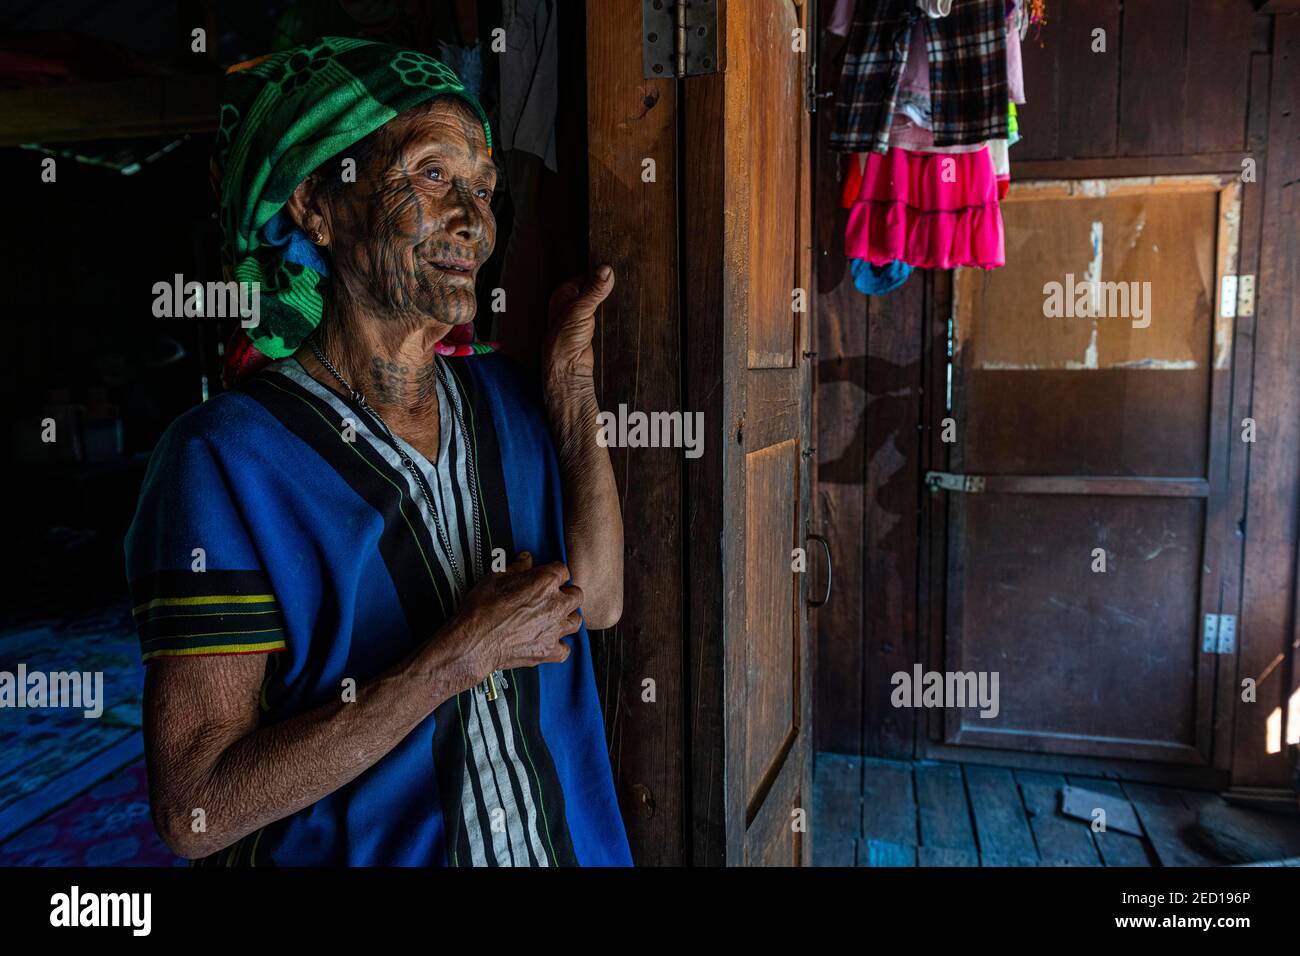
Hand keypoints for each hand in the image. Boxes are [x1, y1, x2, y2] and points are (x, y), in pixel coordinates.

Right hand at [450, 552, 581, 681]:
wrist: (474, 642)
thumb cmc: (481, 608)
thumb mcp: (495, 577)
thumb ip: (517, 567)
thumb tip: (526, 559)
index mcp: (545, 582)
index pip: (563, 570)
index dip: (553, 573)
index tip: (547, 577)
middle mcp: (555, 605)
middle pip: (577, 595)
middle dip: (566, 594)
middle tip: (552, 598)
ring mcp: (554, 629)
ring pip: (576, 621)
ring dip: (567, 618)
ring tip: (553, 618)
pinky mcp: (549, 651)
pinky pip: (565, 649)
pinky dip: (558, 646)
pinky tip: (546, 641)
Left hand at [543, 265, 614, 390]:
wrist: (568, 370)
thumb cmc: (563, 342)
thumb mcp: (579, 311)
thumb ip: (593, 291)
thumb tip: (606, 271)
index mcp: (563, 294)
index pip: (586, 275)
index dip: (599, 273)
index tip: (614, 269)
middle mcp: (572, 304)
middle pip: (595, 288)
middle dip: (606, 288)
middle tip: (620, 283)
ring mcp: (583, 317)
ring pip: (602, 303)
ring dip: (610, 303)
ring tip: (620, 298)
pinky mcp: (593, 329)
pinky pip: (605, 316)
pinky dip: (611, 315)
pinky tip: (618, 313)